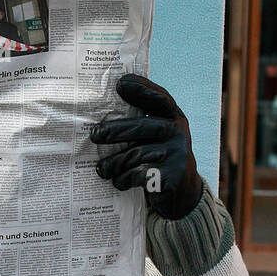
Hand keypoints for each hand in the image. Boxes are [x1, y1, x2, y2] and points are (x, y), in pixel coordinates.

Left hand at [90, 74, 202, 220]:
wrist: (182, 192)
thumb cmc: (159, 158)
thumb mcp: (156, 138)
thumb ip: (141, 125)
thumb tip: (99, 119)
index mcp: (174, 117)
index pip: (159, 98)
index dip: (141, 88)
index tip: (120, 84)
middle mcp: (178, 132)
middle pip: (142, 127)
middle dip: (114, 130)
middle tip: (94, 135)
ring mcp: (177, 154)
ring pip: (136, 154)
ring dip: (114, 163)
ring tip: (101, 169)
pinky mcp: (171, 177)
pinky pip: (139, 175)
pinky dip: (124, 179)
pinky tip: (117, 181)